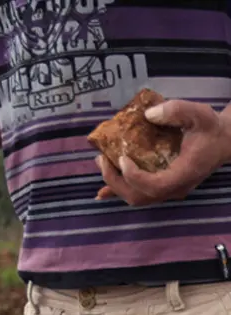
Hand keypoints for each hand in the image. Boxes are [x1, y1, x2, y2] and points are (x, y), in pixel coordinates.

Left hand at [95, 99, 230, 205]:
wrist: (221, 141)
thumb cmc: (209, 129)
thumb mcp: (199, 114)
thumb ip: (177, 111)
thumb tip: (148, 114)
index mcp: (185, 173)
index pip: (156, 186)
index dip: (135, 177)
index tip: (121, 157)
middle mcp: (175, 187)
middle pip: (139, 196)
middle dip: (116, 180)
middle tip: (102, 159)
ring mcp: (168, 190)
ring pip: (136, 197)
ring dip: (114, 184)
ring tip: (102, 161)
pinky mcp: (161, 187)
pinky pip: (138, 194)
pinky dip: (118, 192)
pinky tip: (102, 192)